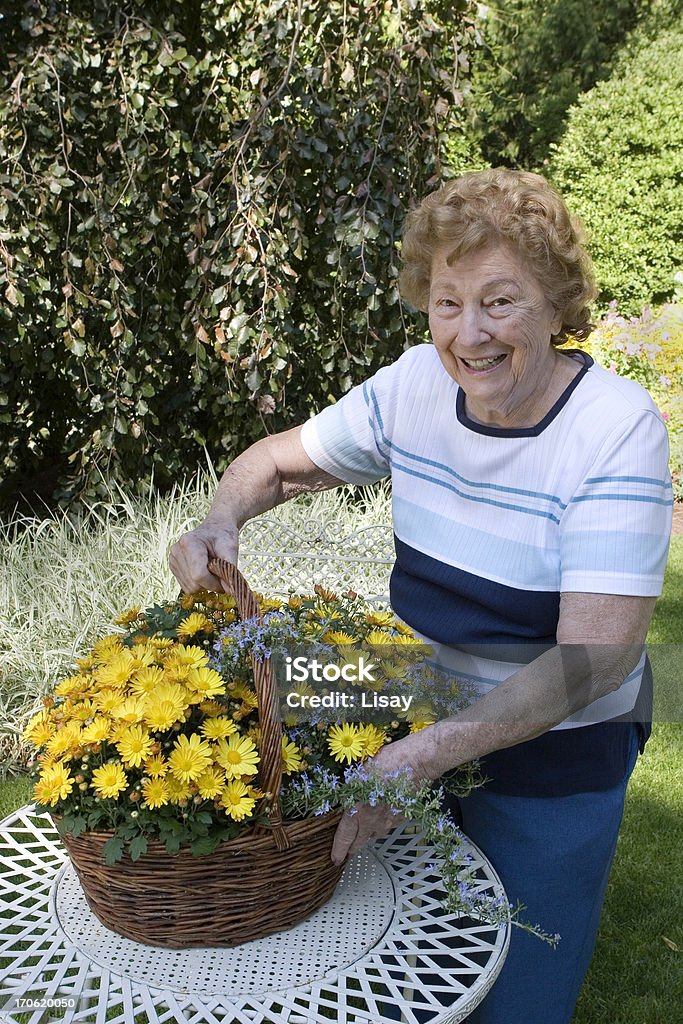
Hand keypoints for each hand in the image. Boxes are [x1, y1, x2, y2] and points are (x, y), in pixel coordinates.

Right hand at [168, 517, 239, 593]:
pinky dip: (198, 584)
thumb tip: (230, 591)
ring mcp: (173, 559)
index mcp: (189, 542)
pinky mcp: (172, 566)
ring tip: (211, 569)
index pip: (198, 575)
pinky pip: (186, 586)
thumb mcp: (231, 548)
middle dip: (210, 584)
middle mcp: (177, 550)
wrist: (214, 528)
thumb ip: (230, 569)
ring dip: (204, 585)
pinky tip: (203, 571)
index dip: (214, 583)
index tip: (225, 582)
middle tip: (220, 574)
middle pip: (194, 583)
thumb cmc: (223, 536)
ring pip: (189, 587)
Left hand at [331, 730, 439, 865]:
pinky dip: (386, 821)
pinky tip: (386, 811)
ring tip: (367, 828)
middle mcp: (371, 820)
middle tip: (348, 852)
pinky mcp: (402, 818)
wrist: (415, 763)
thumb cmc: (387, 762)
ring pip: (375, 833)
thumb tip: (348, 794)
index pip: (344, 837)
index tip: (336, 859)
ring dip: (370, 832)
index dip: (339, 850)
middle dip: (352, 848)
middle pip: (359, 842)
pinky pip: (390, 824)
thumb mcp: (360, 773)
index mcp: (356, 809)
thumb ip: (353, 789)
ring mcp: (388, 821)